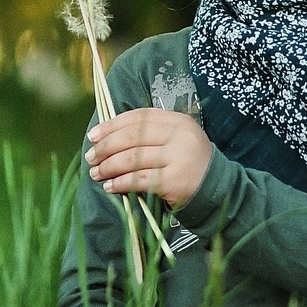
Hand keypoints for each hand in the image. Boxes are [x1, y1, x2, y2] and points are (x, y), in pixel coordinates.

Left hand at [85, 108, 213, 209]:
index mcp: (178, 120)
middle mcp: (179, 136)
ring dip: (108, 167)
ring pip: (132, 159)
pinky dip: (120, 183)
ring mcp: (178, 158)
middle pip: (131, 137)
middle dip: (105, 147)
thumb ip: (148, 133)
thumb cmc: (187, 163)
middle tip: (90, 157)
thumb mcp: (174, 139)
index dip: (111, 125)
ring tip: (96, 173)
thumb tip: (105, 136)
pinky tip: (110, 186)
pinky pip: (138, 180)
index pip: (138, 117)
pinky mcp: (174, 181)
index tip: (93, 135)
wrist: (216, 189)